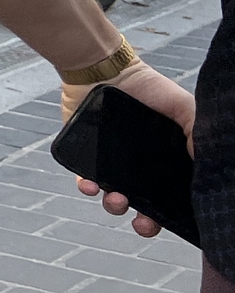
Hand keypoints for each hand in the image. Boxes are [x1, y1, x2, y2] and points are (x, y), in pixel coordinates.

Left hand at [61, 62, 195, 237]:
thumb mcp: (184, 108)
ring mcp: (113, 166)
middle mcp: (140, 170)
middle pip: (145, 206)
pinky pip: (85, 180)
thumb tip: (207, 165)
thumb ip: (197, 133)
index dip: (174, 213)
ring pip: (114, 198)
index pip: (172, 197)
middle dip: (146, 222)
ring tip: (117, 199)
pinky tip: (89, 186)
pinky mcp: (86, 158)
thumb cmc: (150, 88)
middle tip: (144, 223)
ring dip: (116, 205)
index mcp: (165, 163)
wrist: (107, 69)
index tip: (178, 223)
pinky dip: (87, 187)